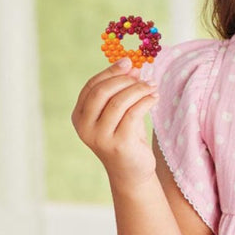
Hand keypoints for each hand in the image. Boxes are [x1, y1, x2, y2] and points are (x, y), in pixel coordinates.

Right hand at [71, 58, 158, 185]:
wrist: (131, 172)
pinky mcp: (118, 144)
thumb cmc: (125, 137)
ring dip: (139, 89)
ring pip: (119, 102)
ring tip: (152, 87)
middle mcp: (84, 127)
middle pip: (102, 92)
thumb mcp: (118, 112)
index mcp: (79, 116)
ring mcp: (99, 137)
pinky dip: (146, 101)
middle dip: (124, 80)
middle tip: (143, 76)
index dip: (110, 72)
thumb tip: (131, 66)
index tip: (129, 62)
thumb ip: (120, 90)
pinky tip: (154, 98)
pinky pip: (133, 114)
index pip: (92, 86)